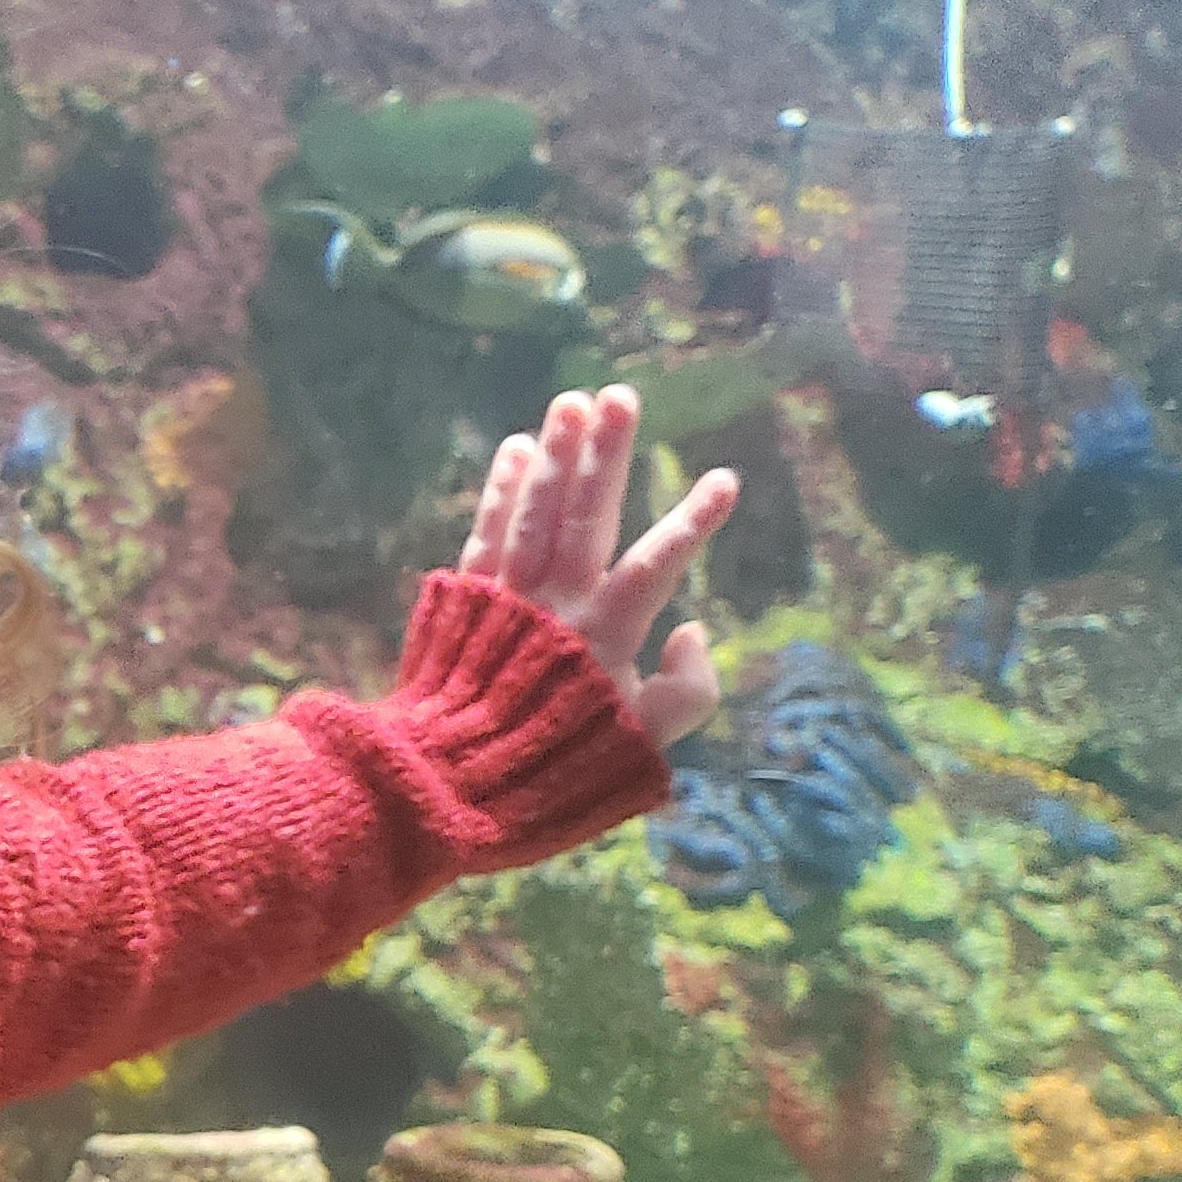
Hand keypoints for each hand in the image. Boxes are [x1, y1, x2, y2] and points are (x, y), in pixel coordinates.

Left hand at [462, 382, 736, 752]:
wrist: (455, 784)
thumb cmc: (561, 770)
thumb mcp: (640, 749)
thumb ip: (687, 695)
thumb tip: (694, 632)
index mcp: (605, 638)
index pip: (658, 565)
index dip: (693, 522)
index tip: (726, 479)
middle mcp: (556, 606)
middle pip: (586, 517)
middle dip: (608, 456)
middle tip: (623, 396)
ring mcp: (507, 598)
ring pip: (535, 514)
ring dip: (555, 455)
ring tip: (572, 401)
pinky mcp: (465, 602)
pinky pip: (486, 535)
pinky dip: (501, 492)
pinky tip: (515, 449)